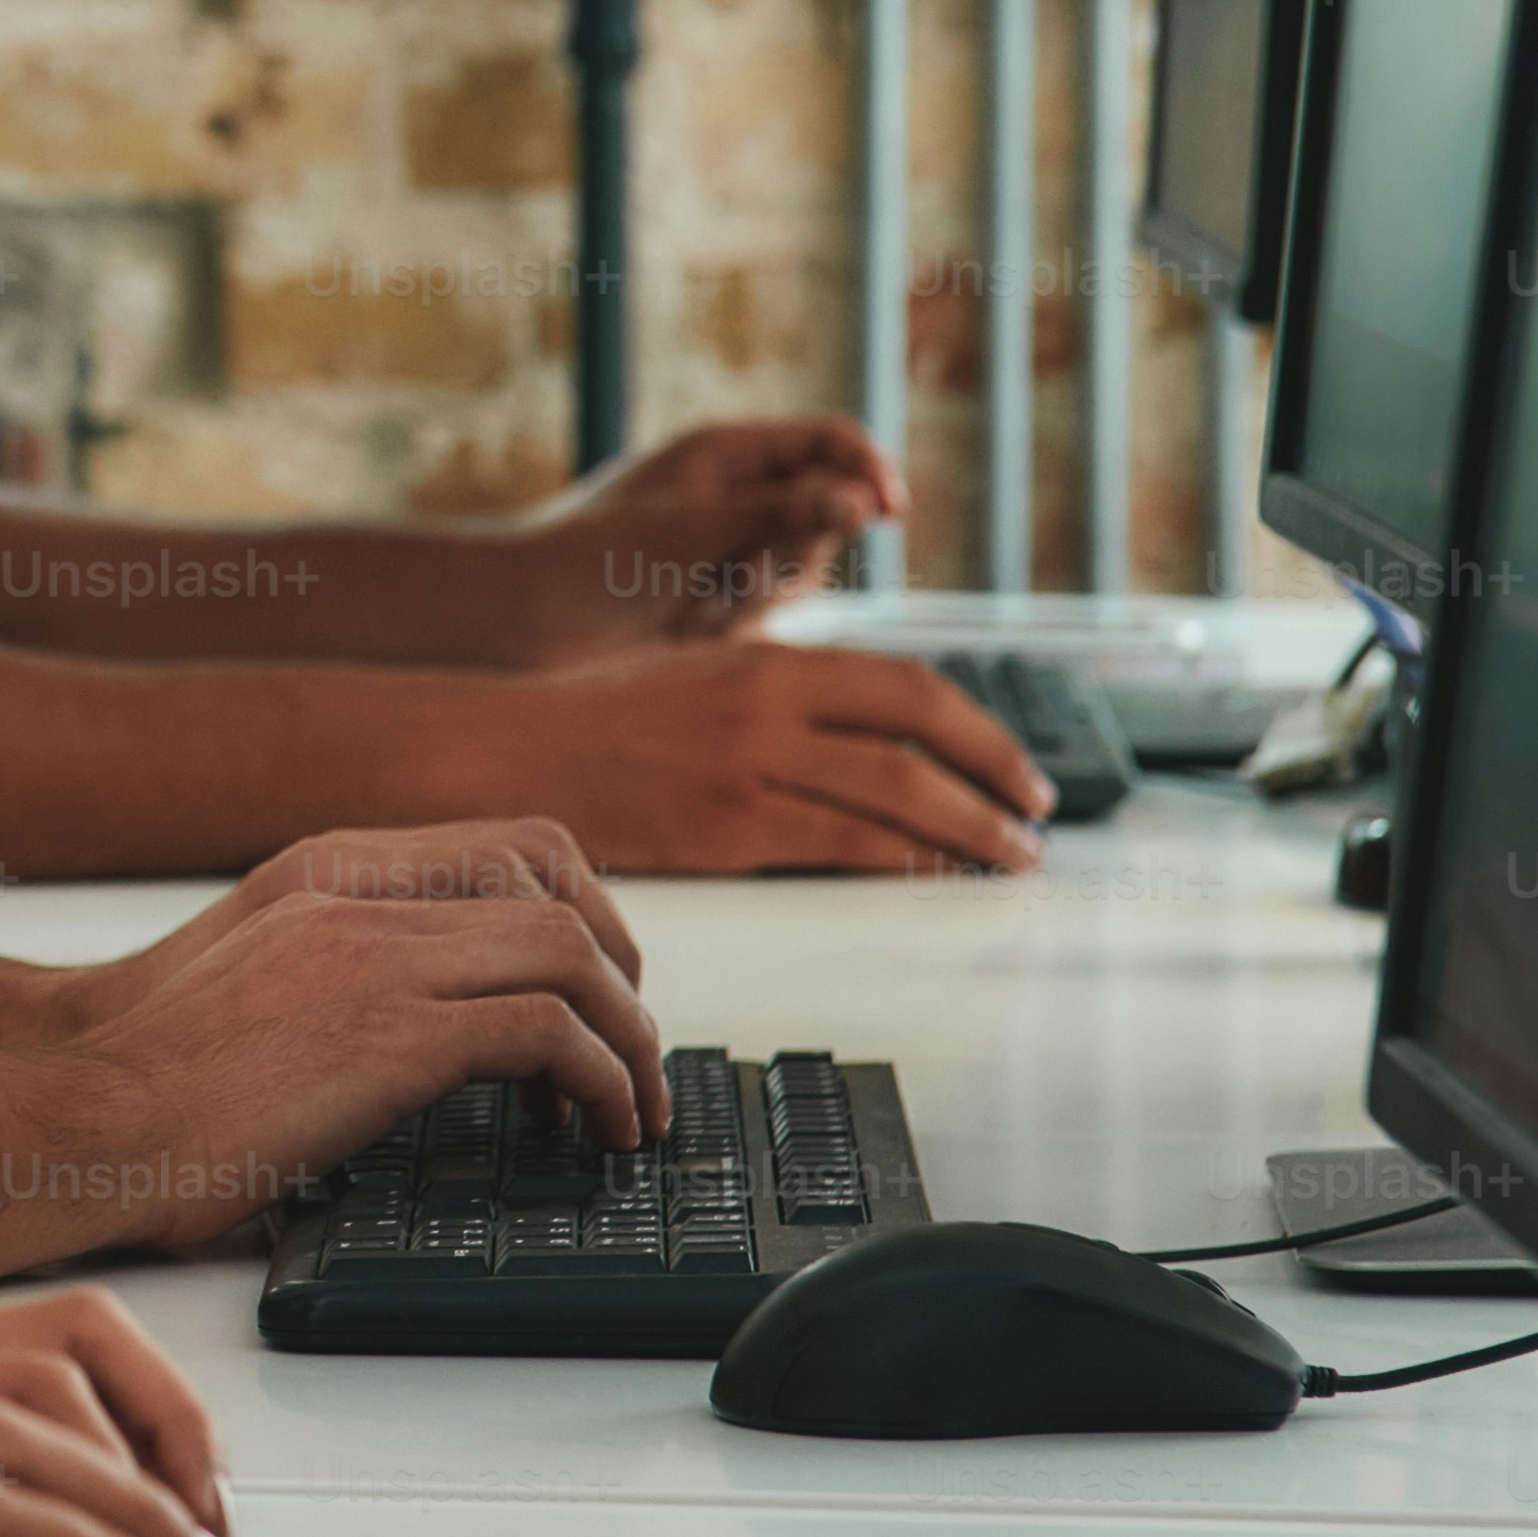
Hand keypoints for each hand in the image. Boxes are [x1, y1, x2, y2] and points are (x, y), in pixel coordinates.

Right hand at [19, 821, 668, 1249]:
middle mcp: (358, 898)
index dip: (582, 924)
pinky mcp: (389, 1033)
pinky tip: (589, 1133)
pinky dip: (597, 1081)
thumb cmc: (147, 1090)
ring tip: (629, 1114)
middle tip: (633, 1070)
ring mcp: (375, 958)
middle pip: (558, 899)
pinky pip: (546, 1031)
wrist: (85, 1122)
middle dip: (624, 987)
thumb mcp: (249, 998)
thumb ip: (328, 981)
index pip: (509, 850)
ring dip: (626, 1040)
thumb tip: (406, 1039)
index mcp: (326, 880)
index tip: (596, 1003)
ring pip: (570, 957)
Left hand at [498, 419, 899, 662]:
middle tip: (727, 583)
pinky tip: (680, 633)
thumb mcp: (692, 533)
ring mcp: (730, 551)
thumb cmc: (591, 561)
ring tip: (690, 611)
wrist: (522, 626)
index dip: (869, 471)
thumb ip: (781, 518)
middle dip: (788, 559)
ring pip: (801, 576)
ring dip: (756, 601)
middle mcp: (736, 497)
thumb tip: (866, 502)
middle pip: (827, 519)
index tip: (890, 514)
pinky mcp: (721, 603)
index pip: (830, 443)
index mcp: (726, 453)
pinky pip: (769, 618)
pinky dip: (733, 630)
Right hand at [501, 640, 1051, 873]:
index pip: (909, 685)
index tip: (1014, 766)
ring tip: (1007, 857)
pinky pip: (842, 847)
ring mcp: (748, 767)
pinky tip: (931, 878)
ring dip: (970, 830)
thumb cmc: (594, 722)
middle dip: (997, 777)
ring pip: (896, 795)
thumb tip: (873, 738)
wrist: (503, 754)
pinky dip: (903, 862)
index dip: (980, 729)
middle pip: (921, 733)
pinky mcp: (725, 829)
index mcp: (769, 659)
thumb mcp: (703, 678)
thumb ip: (784, 698)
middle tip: (1035, 816)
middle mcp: (768, 704)